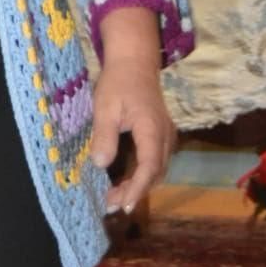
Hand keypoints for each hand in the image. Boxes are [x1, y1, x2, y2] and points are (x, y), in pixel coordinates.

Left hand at [89, 7, 175, 214]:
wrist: (134, 61)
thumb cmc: (118, 82)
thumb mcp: (105, 107)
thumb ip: (104, 136)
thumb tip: (100, 164)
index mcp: (152, 129)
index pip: (149, 167)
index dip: (137, 189)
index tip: (124, 205)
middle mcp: (164, 135)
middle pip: (156, 173)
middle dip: (136, 192)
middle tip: (112, 205)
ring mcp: (166, 134)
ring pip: (158, 169)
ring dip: (140, 185)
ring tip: (116, 197)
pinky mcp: (161, 133)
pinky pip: (156, 160)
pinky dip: (143, 175)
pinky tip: (125, 180)